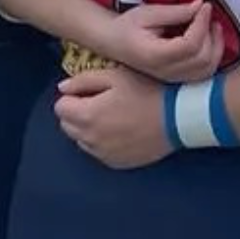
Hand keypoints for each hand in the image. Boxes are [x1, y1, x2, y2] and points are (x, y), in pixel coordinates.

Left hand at [54, 66, 172, 167]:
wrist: (178, 116)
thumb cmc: (148, 90)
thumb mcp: (116, 75)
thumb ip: (84, 80)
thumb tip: (63, 88)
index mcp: (86, 115)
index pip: (60, 107)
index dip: (74, 96)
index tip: (91, 91)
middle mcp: (89, 139)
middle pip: (68, 125)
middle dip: (78, 112)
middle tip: (102, 101)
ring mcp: (102, 154)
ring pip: (82, 140)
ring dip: (89, 128)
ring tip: (114, 116)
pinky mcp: (116, 163)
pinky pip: (99, 152)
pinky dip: (103, 142)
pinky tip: (122, 131)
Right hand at [97, 0, 230, 83]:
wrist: (115, 42)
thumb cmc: (128, 25)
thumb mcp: (148, 13)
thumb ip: (175, 12)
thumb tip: (201, 6)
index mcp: (155, 56)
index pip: (190, 45)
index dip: (202, 24)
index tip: (205, 5)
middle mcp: (166, 71)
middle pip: (202, 59)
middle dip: (211, 34)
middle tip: (207, 14)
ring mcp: (173, 78)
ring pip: (207, 69)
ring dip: (216, 46)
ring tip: (211, 25)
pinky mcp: (178, 78)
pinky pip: (204, 72)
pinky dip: (213, 56)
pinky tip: (209, 39)